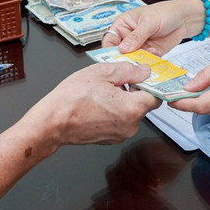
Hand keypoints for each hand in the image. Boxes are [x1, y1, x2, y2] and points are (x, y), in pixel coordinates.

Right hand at [30, 64, 159, 145]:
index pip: (156, 95)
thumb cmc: (72, 99)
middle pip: (143, 104)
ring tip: (102, 91)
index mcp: (132, 108)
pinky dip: (114, 111)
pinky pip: (121, 121)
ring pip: (131, 112)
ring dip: (123, 100)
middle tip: (115, 80)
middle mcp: (131, 125)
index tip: (139, 76)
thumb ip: (128, 70)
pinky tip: (98, 103)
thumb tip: (143, 71)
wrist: (53, 122)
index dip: (148, 83)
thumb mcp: (101, 72)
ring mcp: (121, 135)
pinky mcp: (111, 139)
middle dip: (133, 90)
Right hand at [103, 0, 199, 54]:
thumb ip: (136, 36)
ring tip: (146, 60)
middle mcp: (129, 37)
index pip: (110, 39)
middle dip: (125, 59)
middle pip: (120, 53)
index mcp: (123, 25)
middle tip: (131, 63)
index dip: (110, 49)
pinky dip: (149, 63)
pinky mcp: (150, 54)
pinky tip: (154, 58)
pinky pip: (145, 62)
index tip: (115, 57)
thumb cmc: (164, 12)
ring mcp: (139, 47)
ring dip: (138, 62)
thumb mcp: (149, 22)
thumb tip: (123, 48)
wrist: (184, 18)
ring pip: (133, 60)